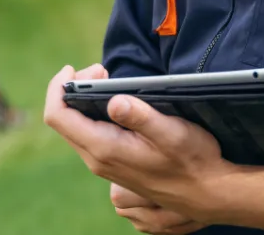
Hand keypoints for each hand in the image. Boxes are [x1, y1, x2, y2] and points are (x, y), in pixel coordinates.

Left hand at [43, 64, 233, 225]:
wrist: (206, 194)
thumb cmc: (193, 161)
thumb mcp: (173, 133)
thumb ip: (142, 117)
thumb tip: (113, 101)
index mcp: (104, 148)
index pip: (57, 116)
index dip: (57, 87)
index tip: (73, 68)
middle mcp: (97, 159)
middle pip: (63, 120)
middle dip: (74, 89)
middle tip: (101, 71)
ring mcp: (103, 164)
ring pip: (76, 128)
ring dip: (84, 101)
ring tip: (108, 82)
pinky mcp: (113, 164)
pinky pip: (88, 136)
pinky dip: (93, 114)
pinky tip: (116, 105)